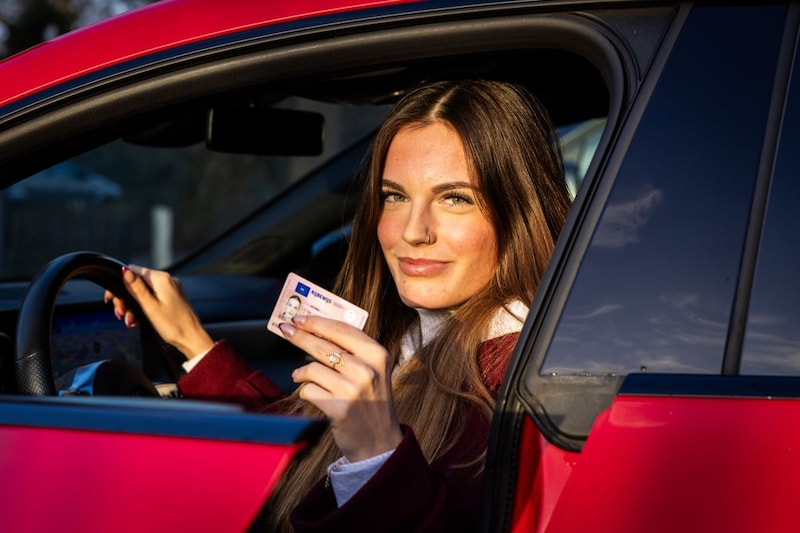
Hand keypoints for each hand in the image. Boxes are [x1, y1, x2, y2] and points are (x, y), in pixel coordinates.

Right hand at [104, 265, 213, 358]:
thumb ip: (137, 288)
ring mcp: (170, 290)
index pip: (134, 270)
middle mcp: (167, 281)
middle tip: (120, 313)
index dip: (120, 283)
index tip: (112, 298)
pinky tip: (137, 321)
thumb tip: (125, 271)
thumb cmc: (174, 325)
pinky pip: (151, 300)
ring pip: (143, 293)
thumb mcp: (150, 306)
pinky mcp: (171, 299)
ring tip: (129, 321)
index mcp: (162, 279)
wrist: (192, 339)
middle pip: (137, 283)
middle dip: (125, 298)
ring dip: (132, 307)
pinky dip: (142, 309)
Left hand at [280, 316, 402, 462]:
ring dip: (301, 372)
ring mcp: (353, 389)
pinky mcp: (339, 408)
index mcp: (377, 354)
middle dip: (300, 336)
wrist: (379, 442)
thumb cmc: (371, 402)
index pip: (342, 329)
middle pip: (323, 345)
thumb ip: (352, 351)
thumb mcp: (373, 371)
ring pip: (312, 369)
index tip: (300, 318)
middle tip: (286, 330)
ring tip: (300, 376)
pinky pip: (309, 390)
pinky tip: (311, 393)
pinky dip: (305, 391)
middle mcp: (367, 369)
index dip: (317, 322)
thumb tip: (315, 330)